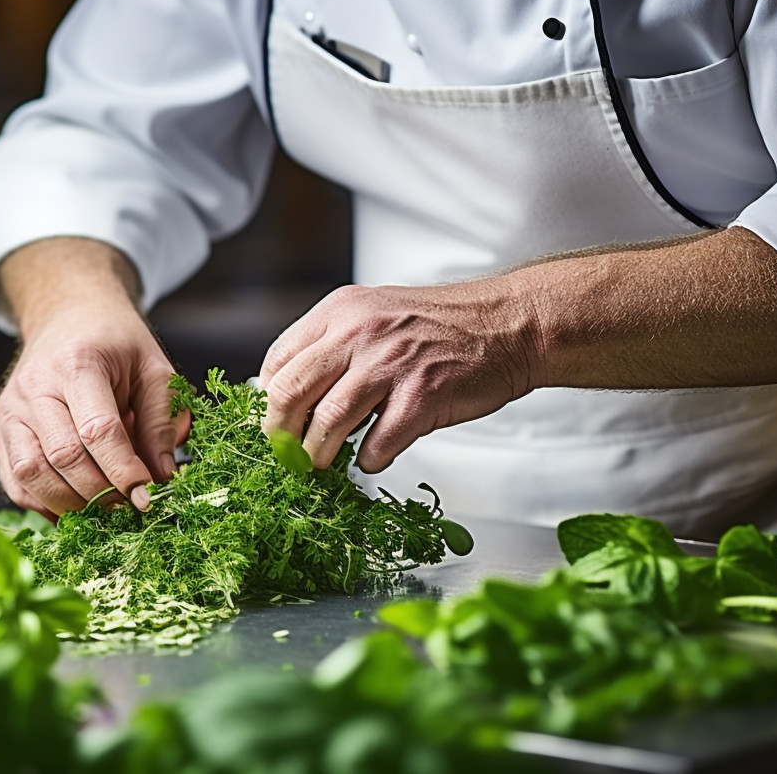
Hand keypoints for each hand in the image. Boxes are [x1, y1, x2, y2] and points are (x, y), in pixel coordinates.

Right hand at [0, 304, 185, 518]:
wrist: (68, 318)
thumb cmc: (114, 343)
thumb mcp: (153, 368)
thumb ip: (162, 420)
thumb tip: (163, 476)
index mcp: (77, 363)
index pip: (97, 430)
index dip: (124, 470)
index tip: (147, 495)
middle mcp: (35, 387)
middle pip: (63, 457)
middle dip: (101, 492)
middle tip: (129, 506)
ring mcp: (11, 410)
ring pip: (31, 474)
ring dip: (71, 504)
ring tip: (104, 508)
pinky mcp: (0, 430)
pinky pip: (15, 482)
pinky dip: (44, 504)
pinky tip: (74, 506)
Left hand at [259, 282, 542, 472]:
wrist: (509, 325)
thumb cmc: (442, 326)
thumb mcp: (375, 313)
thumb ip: (335, 345)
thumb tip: (294, 396)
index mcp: (340, 311)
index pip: (278, 361)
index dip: (267, 401)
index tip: (273, 424)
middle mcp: (358, 334)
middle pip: (289, 394)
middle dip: (279, 436)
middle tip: (286, 456)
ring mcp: (389, 366)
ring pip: (326, 424)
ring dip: (318, 456)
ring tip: (322, 465)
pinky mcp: (421, 399)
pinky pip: (376, 446)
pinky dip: (369, 461)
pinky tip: (374, 457)